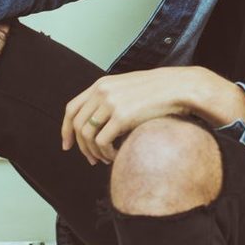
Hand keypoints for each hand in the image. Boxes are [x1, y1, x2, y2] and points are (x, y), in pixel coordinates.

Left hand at [60, 66, 244, 165]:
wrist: (178, 87)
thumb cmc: (157, 91)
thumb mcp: (128, 88)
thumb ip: (111, 99)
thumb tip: (98, 122)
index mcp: (101, 84)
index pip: (71, 108)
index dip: (65, 129)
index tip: (68, 145)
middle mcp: (102, 92)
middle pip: (77, 125)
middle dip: (81, 147)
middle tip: (91, 160)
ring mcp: (111, 103)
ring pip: (87, 136)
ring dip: (94, 152)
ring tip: (106, 159)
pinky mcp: (121, 116)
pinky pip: (102, 142)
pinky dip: (106, 153)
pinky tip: (116, 156)